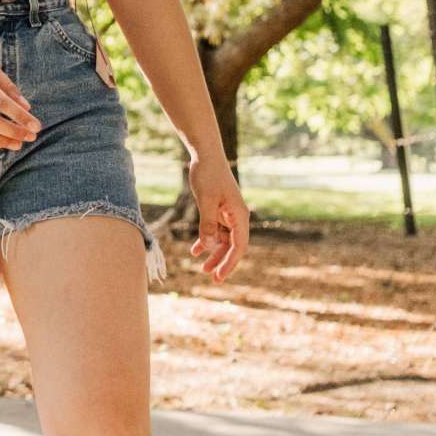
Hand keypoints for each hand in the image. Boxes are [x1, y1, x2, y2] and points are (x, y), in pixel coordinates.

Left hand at [187, 159, 249, 282]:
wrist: (206, 156)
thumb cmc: (208, 175)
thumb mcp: (206, 200)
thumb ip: (208, 223)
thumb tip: (211, 246)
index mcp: (239, 216)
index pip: (239, 246)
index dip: (230, 263)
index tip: (219, 276)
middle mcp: (237, 217)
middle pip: (232, 246)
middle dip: (223, 262)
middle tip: (213, 279)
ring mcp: (228, 215)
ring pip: (223, 241)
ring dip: (214, 254)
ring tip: (203, 268)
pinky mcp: (218, 211)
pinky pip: (215, 231)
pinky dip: (206, 241)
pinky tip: (196, 251)